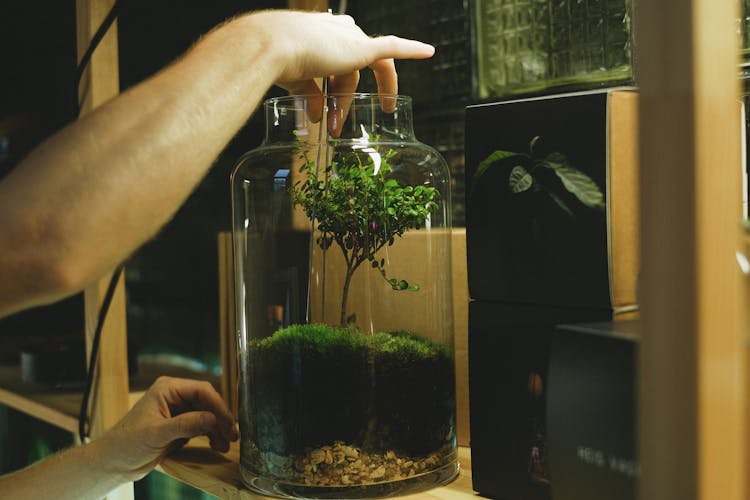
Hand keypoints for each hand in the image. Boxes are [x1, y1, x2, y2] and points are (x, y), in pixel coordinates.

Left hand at [90, 376, 237, 480]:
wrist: (112, 463)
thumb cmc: (125, 444)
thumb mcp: (156, 434)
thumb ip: (185, 425)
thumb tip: (212, 419)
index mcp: (168, 389)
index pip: (201, 391)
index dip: (218, 406)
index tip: (228, 422)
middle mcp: (175, 396)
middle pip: (208, 402)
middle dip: (221, 418)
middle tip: (232, 435)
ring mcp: (178, 411)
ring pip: (207, 415)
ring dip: (218, 429)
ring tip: (226, 444)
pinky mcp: (179, 426)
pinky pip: (201, 426)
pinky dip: (211, 435)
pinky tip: (217, 445)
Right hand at [237, 10, 434, 131]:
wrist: (271, 46)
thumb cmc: (272, 58)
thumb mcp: (292, 79)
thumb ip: (307, 94)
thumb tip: (316, 116)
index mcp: (317, 33)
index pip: (332, 61)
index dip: (331, 85)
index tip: (327, 105)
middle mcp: (335, 31)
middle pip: (345, 72)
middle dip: (338, 102)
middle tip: (333, 126)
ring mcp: (350, 38)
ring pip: (356, 75)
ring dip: (347, 103)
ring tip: (339, 126)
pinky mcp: (362, 48)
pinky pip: (392, 49)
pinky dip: (411, 49)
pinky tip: (428, 52)